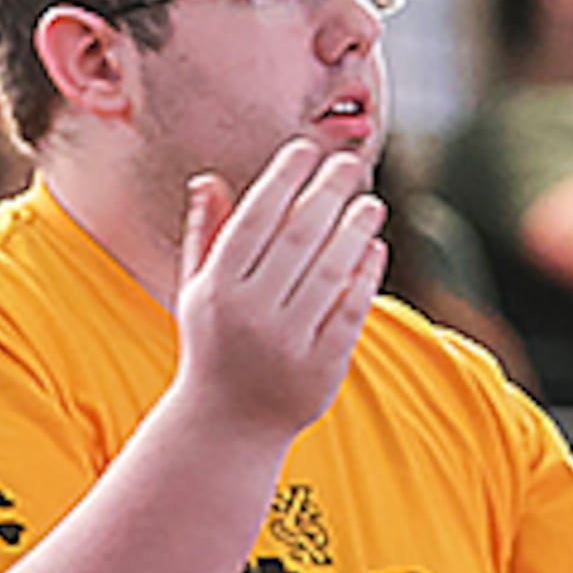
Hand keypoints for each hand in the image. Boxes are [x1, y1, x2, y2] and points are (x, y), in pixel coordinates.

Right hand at [172, 143, 385, 441]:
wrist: (227, 424)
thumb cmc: (215, 344)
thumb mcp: (197, 292)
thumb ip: (206, 237)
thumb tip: (207, 180)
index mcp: (216, 289)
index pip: (254, 220)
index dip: (282, 179)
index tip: (305, 149)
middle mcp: (249, 314)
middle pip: (298, 238)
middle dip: (328, 193)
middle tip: (351, 163)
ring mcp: (286, 343)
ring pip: (331, 271)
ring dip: (355, 230)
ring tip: (371, 203)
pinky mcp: (320, 367)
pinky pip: (350, 311)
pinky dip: (365, 276)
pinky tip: (374, 248)